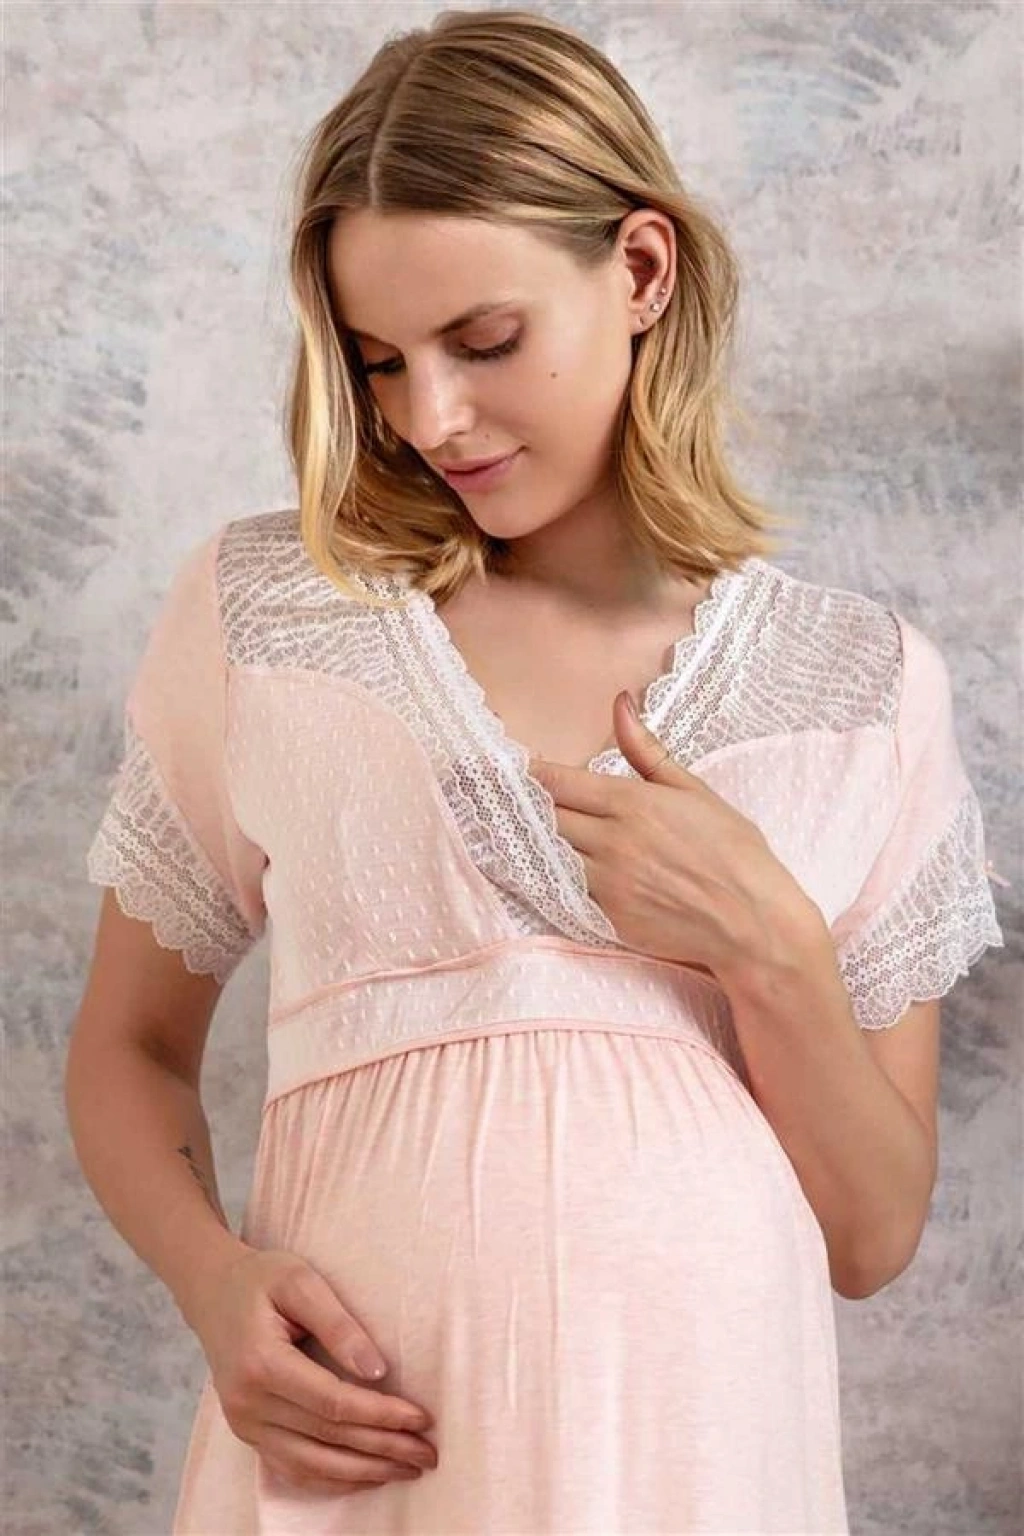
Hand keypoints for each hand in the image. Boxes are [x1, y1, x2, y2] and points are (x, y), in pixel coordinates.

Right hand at [187, 1245, 437, 1493]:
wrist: (212, 1290)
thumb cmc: (262, 1278)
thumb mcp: (301, 1281)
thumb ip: (339, 1325)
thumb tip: (377, 1372)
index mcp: (262, 1363)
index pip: (333, 1403)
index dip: (381, 1415)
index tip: (421, 1418)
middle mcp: (248, 1403)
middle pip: (328, 1438)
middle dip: (383, 1448)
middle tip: (428, 1453)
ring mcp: (244, 1423)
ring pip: (311, 1464)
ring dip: (364, 1472)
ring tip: (408, 1469)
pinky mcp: (247, 1432)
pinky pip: (292, 1468)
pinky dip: (332, 1479)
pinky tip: (366, 1476)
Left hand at [530, 691, 810, 976]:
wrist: (752, 920)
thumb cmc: (733, 851)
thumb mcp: (694, 790)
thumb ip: (647, 751)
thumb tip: (619, 705)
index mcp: (633, 803)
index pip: (559, 782)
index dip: (530, 773)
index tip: (513, 768)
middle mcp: (613, 841)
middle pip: (545, 817)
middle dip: (524, 805)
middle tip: (501, 796)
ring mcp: (607, 883)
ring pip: (546, 854)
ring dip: (531, 841)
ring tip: (514, 829)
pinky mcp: (608, 917)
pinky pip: (562, 891)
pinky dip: (548, 875)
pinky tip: (539, 866)